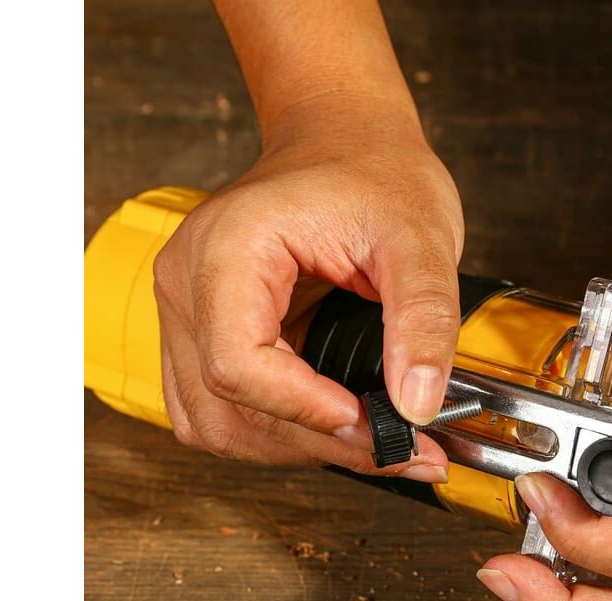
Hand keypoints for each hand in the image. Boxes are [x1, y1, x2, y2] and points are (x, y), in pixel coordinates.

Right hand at [151, 98, 462, 480]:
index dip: (303, 408)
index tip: (373, 420)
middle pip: (222, 406)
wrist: (345, 141)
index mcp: (226, 247)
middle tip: (397, 448)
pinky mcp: (204, 334)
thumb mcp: (420, 236)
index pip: (236, 362)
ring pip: (215, 423)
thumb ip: (424, 319)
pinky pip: (221, 410)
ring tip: (374, 439)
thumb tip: (418, 406)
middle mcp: (187, 282)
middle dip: (314, 441)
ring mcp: (188, 312)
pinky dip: (278, 433)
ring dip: (294, 447)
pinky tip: (337, 422)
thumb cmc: (373, 171)